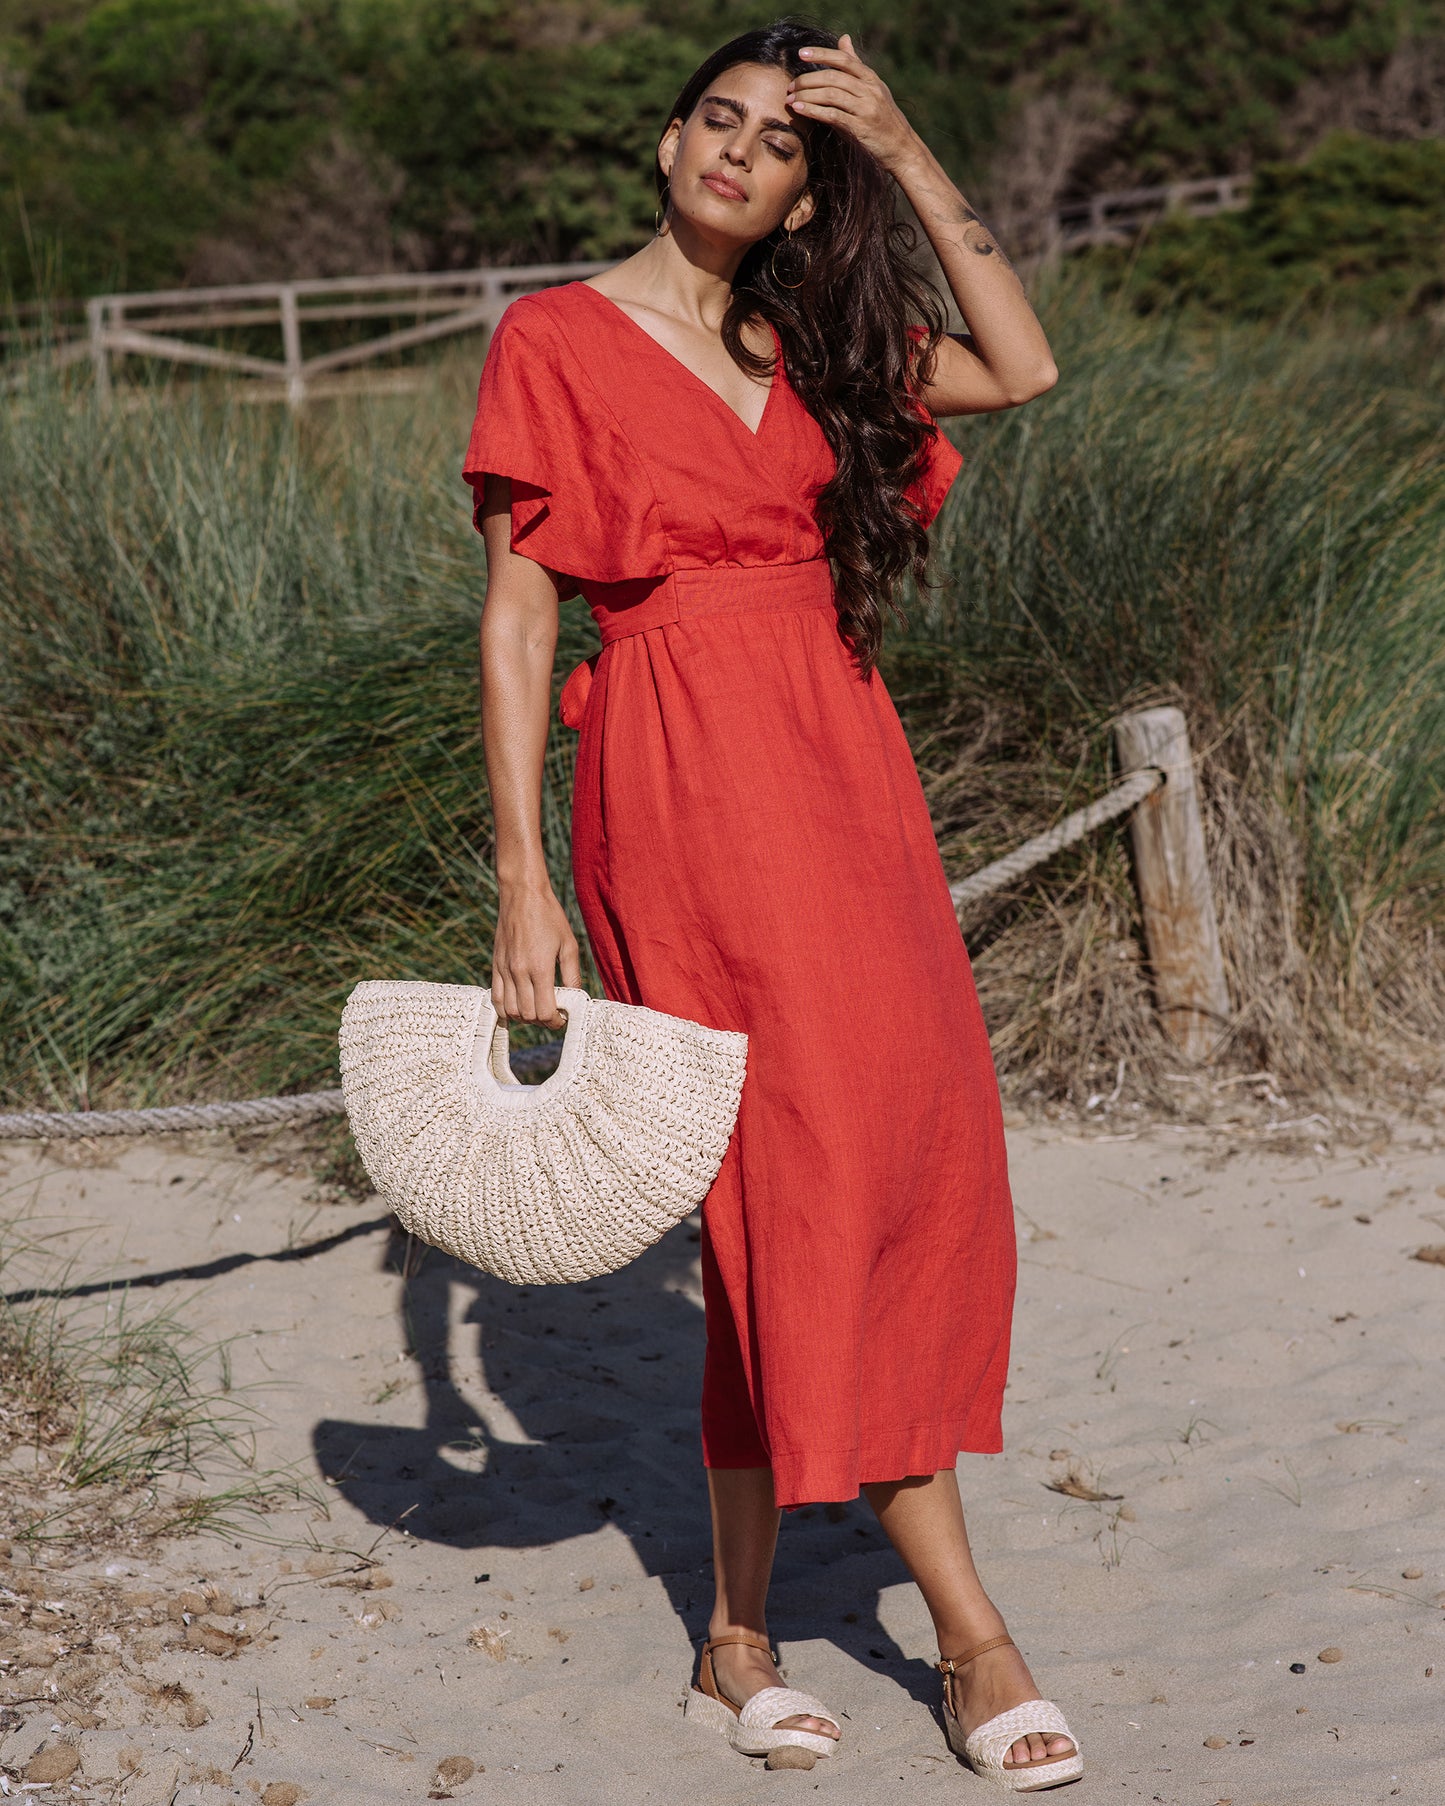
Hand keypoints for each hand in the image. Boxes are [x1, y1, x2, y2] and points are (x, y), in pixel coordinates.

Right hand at [491, 881, 580, 1029]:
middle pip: (527, 1015)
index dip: (555, 1021)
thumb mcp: (569, 944)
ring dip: (524, 1018)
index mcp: (539, 968)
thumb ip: (571, 974)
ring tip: (537, 1010)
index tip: (562, 1018)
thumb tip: (575, 997)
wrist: (522, 894)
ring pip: (510, 1011)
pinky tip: (517, 1008)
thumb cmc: (549, 916)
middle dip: (542, 1021)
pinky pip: (495, 997)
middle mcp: (519, 972)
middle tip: (553, 1014)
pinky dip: (505, 1010)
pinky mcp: (495, 965)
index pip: (544, 1011)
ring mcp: (504, 969)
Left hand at [785, 33, 917, 169]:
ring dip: (807, 96)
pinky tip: (799, 110)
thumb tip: (844, 37)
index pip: (844, 59)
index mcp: (871, 78)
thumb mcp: (873, 88)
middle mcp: (870, 90)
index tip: (801, 53)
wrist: (902, 148)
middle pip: (833, 77)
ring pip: (831, 94)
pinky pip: (832, 115)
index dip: (821, 54)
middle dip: (807, 80)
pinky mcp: (860, 128)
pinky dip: (813, 111)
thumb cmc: (883, 118)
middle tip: (790, 85)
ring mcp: (866, 109)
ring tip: (790, 99)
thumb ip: (856, 65)